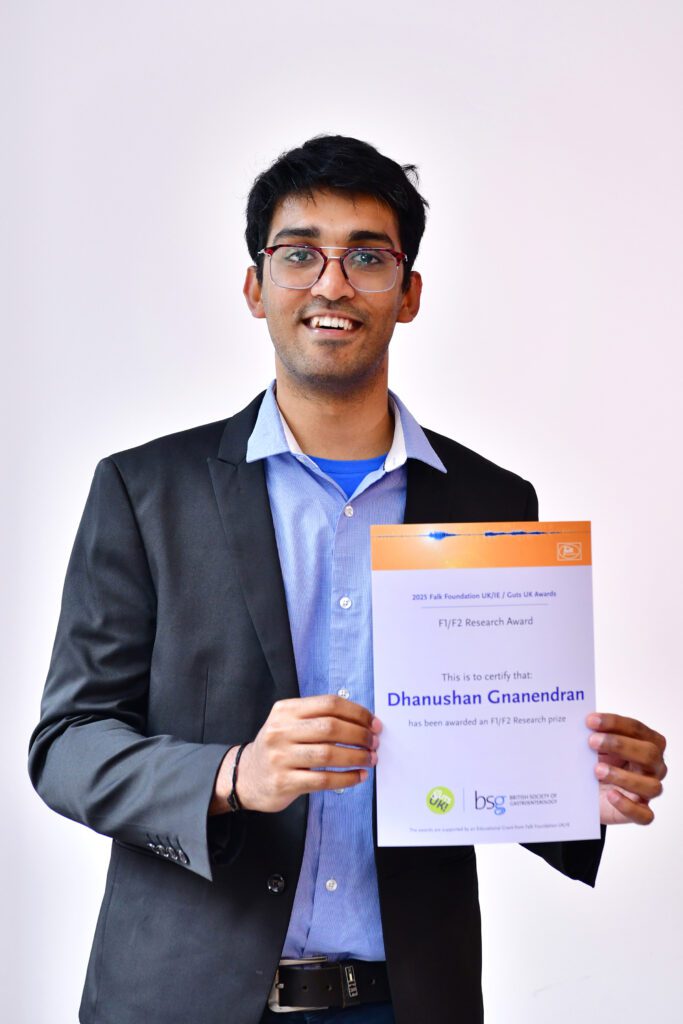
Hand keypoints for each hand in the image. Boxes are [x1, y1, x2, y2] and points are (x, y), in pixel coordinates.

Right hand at [210, 695, 380, 814]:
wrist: (245, 777)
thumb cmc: (279, 748)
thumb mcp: (290, 724)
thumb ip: (319, 718)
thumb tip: (364, 722)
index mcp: (285, 710)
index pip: (329, 704)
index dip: (356, 713)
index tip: (373, 723)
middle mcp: (280, 730)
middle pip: (330, 727)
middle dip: (359, 735)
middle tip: (374, 743)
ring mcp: (280, 757)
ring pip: (328, 755)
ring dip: (356, 757)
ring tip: (370, 759)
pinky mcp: (283, 782)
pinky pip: (323, 780)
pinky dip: (346, 778)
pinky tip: (359, 776)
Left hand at [586, 712, 666, 824]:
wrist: (588, 793)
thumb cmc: (597, 762)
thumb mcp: (595, 747)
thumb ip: (593, 734)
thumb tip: (578, 722)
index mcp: (645, 743)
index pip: (636, 729)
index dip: (614, 723)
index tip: (590, 721)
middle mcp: (653, 767)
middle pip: (649, 754)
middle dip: (620, 745)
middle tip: (592, 742)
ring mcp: (648, 791)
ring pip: (652, 786)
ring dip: (623, 777)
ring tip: (597, 770)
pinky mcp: (640, 813)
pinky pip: (644, 815)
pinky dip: (628, 805)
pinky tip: (610, 795)